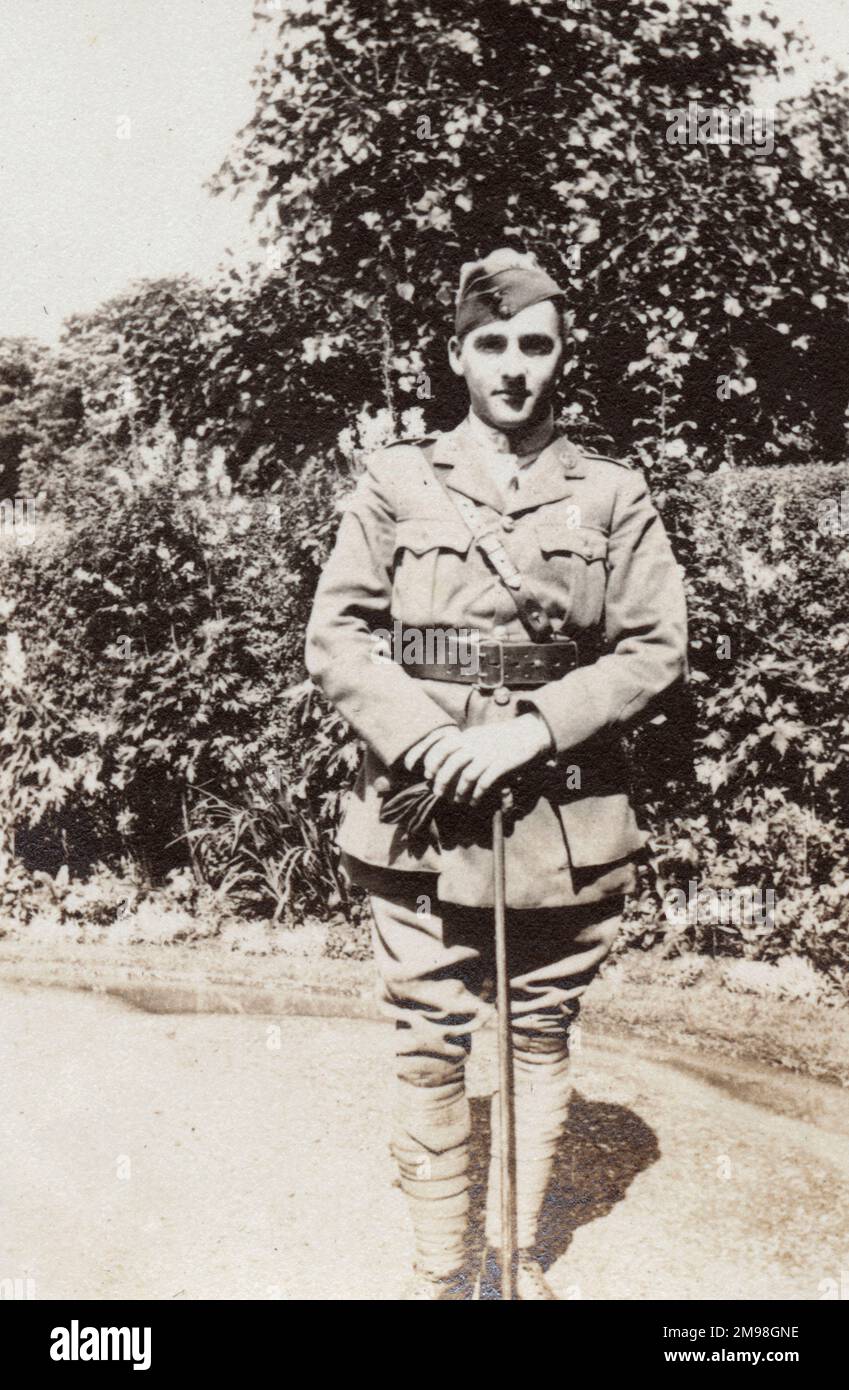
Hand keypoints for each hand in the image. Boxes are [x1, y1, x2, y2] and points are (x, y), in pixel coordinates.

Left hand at [429, 714, 551, 805]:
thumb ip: (464, 742)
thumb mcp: (480, 734)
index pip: (443, 746)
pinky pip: (485, 782)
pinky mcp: (503, 764)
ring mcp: (490, 754)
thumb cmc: (503, 736)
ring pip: (468, 776)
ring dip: (460, 791)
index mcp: (469, 735)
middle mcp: (477, 744)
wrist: (530, 732)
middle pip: (452, 763)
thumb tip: (444, 755)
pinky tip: (475, 801)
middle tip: (439, 793)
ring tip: (458, 801)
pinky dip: (477, 794)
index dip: (432, 761)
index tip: (428, 774)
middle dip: (442, 781)